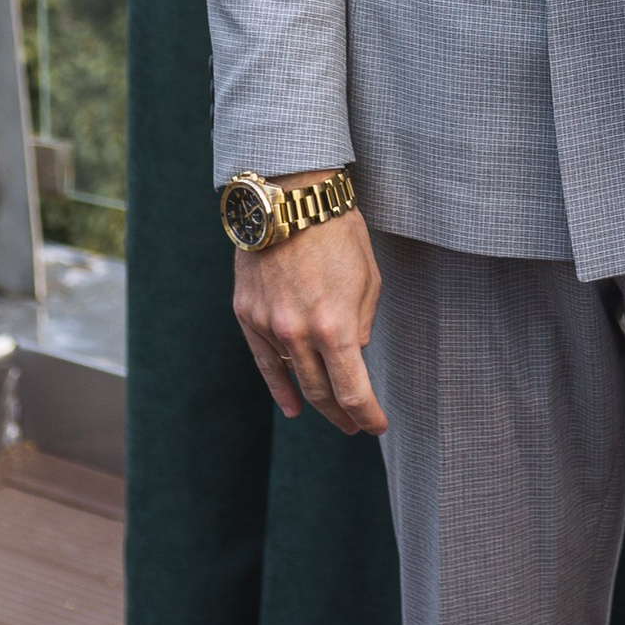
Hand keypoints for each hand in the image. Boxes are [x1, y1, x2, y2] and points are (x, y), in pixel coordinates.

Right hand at [232, 204, 385, 433]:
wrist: (288, 197)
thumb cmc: (337, 232)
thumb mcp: (368, 278)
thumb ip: (361, 323)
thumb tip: (354, 352)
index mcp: (334, 326)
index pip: (352, 390)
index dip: (367, 414)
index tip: (377, 425)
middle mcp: (298, 334)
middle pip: (322, 391)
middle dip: (343, 414)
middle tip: (355, 426)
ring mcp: (268, 326)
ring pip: (293, 378)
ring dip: (315, 402)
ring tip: (331, 416)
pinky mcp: (247, 315)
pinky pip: (264, 362)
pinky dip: (278, 387)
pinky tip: (292, 405)